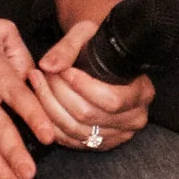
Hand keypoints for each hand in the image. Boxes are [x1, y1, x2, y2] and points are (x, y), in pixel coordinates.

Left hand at [24, 19, 154, 153]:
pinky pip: (69, 140)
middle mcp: (134, 118)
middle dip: (58, 93)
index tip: (64, 71)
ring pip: (74, 129)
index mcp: (142, 92)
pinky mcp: (100, 144)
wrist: (106, 60)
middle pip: (88, 115)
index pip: (112, 99)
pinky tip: (39, 104)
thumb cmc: (100, 45)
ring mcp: (117, 135)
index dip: (83, 87)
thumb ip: (68, 47)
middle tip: (40, 74)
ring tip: (36, 84)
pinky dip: (50, 123)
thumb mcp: (87, 34)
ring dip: (48, 107)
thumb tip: (48, 65)